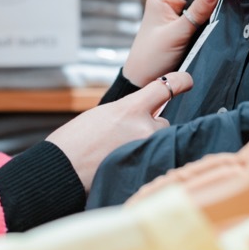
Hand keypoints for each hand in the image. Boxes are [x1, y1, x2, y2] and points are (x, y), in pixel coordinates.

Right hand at [46, 71, 193, 191]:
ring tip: (121, 154)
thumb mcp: (101, 116)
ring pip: (160, 143)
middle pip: (163, 122)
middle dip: (150, 127)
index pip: (165, 87)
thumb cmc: (75, 142)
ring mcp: (147, 150)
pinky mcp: (145, 169)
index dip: (180, 81)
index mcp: (130, 108)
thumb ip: (126, 113)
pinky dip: (146, 161)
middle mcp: (144, 127)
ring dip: (149, 145)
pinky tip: (129, 164)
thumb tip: (142, 117)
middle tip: (125, 138)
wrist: (62, 168)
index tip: (186, 80)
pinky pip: (156, 160)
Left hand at [122, 0, 220, 87]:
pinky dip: (209, 22)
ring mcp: (177, 14)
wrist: (143, 80)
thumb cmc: (153, 57)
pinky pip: (201, 18)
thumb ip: (197, 13)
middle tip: (232, 7)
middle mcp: (170, 1)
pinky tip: (218, 26)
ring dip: (213, 12)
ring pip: (203, 5)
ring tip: (226, 18)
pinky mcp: (183, 26)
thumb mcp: (177, 34)